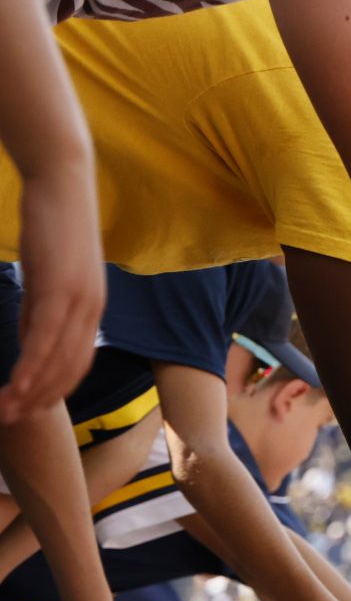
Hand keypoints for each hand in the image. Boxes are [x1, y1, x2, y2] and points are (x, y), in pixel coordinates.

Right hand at [0, 162, 104, 423]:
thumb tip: (28, 340)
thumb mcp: (46, 274)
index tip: (29, 410)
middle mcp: (91, 310)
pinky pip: (46, 335)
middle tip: (13, 420)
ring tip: (9, 411)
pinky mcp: (61, 286)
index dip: (54, 390)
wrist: (63, 180)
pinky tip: (17, 383)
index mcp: (90, 309)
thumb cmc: (53, 223)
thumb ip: (40, 309)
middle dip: (43, 400)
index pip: (76, 363)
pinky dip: (33, 364)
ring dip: (34, 390)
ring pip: (58, 359)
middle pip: (70, 369)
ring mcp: (80, 300)